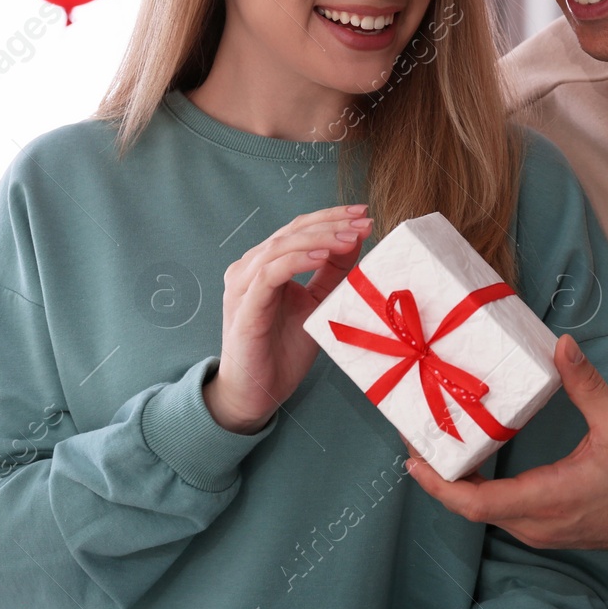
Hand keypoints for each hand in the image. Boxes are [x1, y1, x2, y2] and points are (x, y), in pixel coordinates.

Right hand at [203, 204, 371, 433]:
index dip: (331, 217)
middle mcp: (249, 268)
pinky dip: (296, 261)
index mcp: (265, 264)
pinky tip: (321, 257)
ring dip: (318, 238)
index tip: (364, 214)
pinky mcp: (244, 307)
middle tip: (363, 221)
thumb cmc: (282, 350)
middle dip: (331, 223)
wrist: (255, 394)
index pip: (299, 228)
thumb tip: (356, 238)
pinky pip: (270, 274)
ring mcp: (243, 285)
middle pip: (291, 231)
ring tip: (349, 237)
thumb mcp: (317, 304)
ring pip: (280, 246)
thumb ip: (332, 272)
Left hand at [403, 333, 607, 556]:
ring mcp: (538, 530)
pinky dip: (476, 488)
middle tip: (416, 436)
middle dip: (438, 476)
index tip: (414, 459)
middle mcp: (536, 523)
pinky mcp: (542, 527)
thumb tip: (562, 345)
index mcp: (549, 498)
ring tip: (435, 443)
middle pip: (470, 507)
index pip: (478, 503)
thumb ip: (586, 385)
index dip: (440, 484)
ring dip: (455, 483)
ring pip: (482, 511)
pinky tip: (469, 460)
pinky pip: (498, 511)